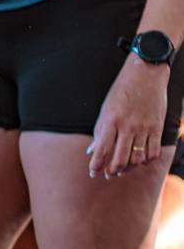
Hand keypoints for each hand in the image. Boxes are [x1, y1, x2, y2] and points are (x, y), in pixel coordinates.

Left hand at [89, 56, 167, 178]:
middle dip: (112, 171)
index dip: (96, 166)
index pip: (101, 151)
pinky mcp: (157, 127)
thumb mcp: (105, 110)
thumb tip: (92, 152)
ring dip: (129, 168)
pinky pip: (153, 152)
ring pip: (137, 159)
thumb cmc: (121, 92)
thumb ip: (100, 132)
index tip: (92, 173)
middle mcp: (127, 126)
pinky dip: (146, 161)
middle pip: (119, 159)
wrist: (146, 74)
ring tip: (124, 168)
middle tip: (109, 174)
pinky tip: (140, 160)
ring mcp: (144, 128)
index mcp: (110, 121)